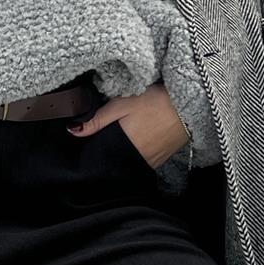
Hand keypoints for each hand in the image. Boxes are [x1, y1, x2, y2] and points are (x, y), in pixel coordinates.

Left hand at [66, 82, 188, 168]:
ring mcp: (153, 161)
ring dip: (122, 155)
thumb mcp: (122, 105)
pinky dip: (137, 154)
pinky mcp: (163, 159)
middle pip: (115, 162)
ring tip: (120, 140)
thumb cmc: (156, 101)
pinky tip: (136, 141)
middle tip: (102, 140)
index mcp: (125, 147)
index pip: (102, 158)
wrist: (190, 103)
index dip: (92, 152)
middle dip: (107, 154)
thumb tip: (73, 131)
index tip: (85, 146)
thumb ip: (97, 120)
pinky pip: (144, 161)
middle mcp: (139, 159)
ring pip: (129, 163)